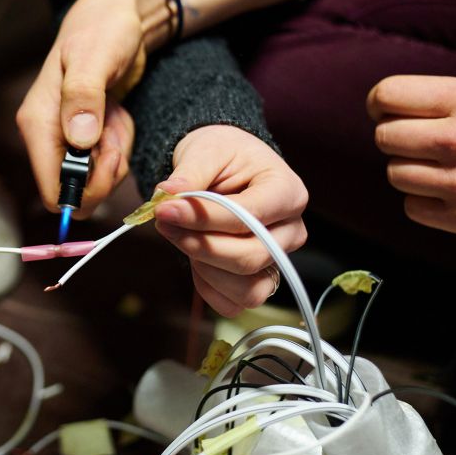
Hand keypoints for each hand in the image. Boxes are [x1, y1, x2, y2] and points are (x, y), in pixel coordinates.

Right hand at [17, 0, 159, 217]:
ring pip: (91, 181)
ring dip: (114, 158)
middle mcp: (46, 136)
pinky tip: (118, 117)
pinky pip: (102, 165)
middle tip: (118, 140)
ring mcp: (65, 138)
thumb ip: (84, 97)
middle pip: (72, 192)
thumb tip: (78, 141)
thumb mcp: (96, 57)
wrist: (118, 16)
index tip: (110, 159)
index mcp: (37, 123)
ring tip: (119, 118)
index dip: (83, 190)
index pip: (50, 189)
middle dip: (103, 176)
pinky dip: (118, 148)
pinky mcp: (84, 138)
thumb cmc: (104, 28)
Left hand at [152, 125, 307, 316]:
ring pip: (247, 289)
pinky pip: (233, 303)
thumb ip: (189, 175)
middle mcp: (290, 231)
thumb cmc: (222, 155)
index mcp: (287, 192)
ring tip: (180, 236)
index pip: (249, 216)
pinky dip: (207, 286)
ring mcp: (277, 260)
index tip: (165, 210)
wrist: (224, 167)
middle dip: (199, 245)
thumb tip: (167, 196)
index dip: (204, 218)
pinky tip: (193, 258)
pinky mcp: (259, 280)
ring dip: (203, 268)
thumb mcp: (206, 151)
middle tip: (164, 223)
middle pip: (249, 258)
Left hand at [368, 75, 455, 244]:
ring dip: (410, 171)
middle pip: (384, 136)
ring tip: (444, 168)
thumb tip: (387, 110)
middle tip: (420, 144)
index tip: (383, 112)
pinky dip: (424, 202)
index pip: (387, 94)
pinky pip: (411, 207)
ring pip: (394, 173)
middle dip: (395, 139)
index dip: (378, 104)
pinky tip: (452, 193)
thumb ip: (444, 103)